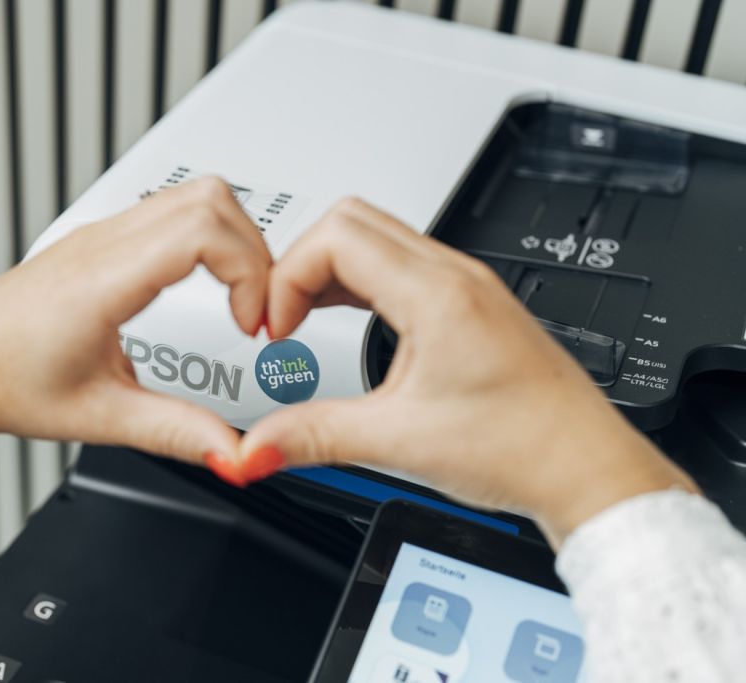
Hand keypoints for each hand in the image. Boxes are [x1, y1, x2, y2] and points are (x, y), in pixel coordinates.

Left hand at [0, 177, 269, 466]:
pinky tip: (207, 285)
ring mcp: (101, 234)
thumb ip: (175, 433)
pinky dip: (209, 238)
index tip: (252, 324)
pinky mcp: (102, 238)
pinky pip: (172, 209)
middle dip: (255, 253)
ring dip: (234, 241)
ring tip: (239, 299)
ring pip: (195, 195)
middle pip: (211, 199)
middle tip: (256, 311)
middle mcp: (102, 245)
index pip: (203, 230)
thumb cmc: (6, 384)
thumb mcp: (100, 419)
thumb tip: (235, 450)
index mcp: (101, 283)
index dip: (250, 272)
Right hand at [235, 198, 695, 545]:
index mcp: (439, 296)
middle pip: (350, 220)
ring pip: (376, 236)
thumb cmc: (523, 447)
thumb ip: (315, 437)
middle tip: (282, 318)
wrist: (583, 468)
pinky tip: (345, 315)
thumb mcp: (400, 443)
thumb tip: (254, 447)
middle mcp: (455, 276)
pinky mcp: (468, 302)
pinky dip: (358, 279)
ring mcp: (465, 284)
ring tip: (304, 319)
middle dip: (299, 264)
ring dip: (328, 269)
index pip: (335, 237)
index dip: (287, 277)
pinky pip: (399, 262)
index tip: (277, 329)